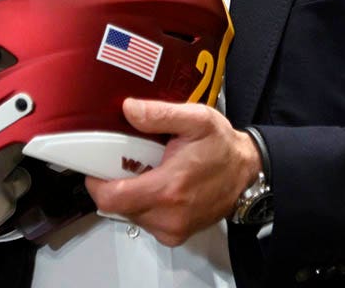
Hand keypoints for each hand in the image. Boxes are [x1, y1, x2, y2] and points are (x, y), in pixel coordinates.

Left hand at [85, 98, 260, 245]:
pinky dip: (142, 204)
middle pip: (116, 207)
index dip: (96, 182)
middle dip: (113, 184)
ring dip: (128, 194)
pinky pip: (143, 221)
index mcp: (168, 189)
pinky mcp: (175, 235)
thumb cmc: (222, 146)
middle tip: (126, 161)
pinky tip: (155, 185)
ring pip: (128, 215)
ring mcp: (172, 230)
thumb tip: (128, 109)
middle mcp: (168, 216)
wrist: (248, 172)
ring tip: (145, 171)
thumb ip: (160, 114)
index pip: (111, 199)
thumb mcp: (196, 119)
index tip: (98, 164)